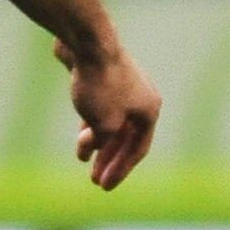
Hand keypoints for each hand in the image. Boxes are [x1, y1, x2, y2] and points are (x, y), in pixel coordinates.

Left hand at [58, 40, 160, 189]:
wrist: (87, 42)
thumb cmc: (101, 84)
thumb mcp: (104, 125)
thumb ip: (102, 142)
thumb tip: (93, 146)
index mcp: (149, 110)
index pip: (138, 149)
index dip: (121, 170)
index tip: (103, 186)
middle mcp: (140, 98)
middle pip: (126, 138)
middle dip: (110, 160)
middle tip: (95, 180)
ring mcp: (123, 86)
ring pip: (112, 123)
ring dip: (99, 144)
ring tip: (83, 160)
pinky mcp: (103, 78)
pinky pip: (100, 109)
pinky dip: (91, 125)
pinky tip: (79, 139)